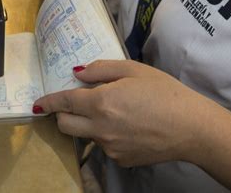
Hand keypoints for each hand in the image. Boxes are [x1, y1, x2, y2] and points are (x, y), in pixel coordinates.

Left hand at [33, 60, 212, 166]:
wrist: (191, 128)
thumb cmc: (164, 92)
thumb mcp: (134, 70)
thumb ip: (101, 69)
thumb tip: (78, 74)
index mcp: (101, 103)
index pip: (63, 103)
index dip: (48, 101)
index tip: (39, 103)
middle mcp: (100, 129)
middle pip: (65, 125)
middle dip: (63, 114)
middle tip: (77, 103)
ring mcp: (110, 148)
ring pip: (86, 135)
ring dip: (88, 123)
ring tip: (116, 112)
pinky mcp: (121, 160)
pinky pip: (105, 145)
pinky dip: (108, 134)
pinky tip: (130, 126)